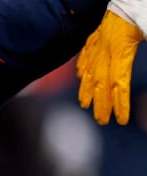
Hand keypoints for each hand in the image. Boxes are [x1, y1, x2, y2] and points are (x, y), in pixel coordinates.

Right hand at [77, 9, 143, 124]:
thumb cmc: (141, 10)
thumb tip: (137, 66)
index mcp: (120, 49)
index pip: (118, 83)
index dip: (119, 103)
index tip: (120, 120)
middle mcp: (105, 49)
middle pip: (100, 82)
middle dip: (101, 104)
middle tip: (102, 120)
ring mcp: (98, 41)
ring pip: (88, 70)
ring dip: (86, 90)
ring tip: (85, 104)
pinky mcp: (95, 34)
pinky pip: (85, 54)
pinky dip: (81, 68)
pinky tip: (79, 76)